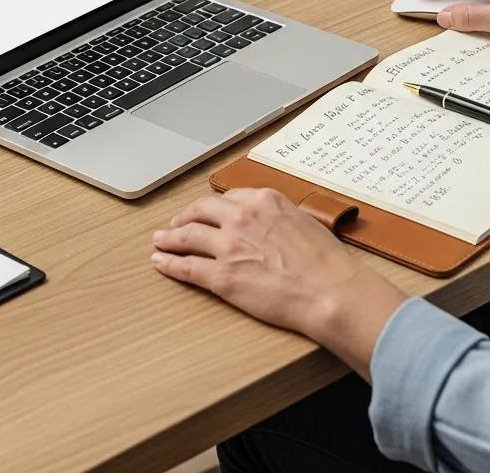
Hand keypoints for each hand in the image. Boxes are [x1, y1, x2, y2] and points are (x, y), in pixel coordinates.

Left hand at [152, 188, 407, 378]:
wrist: (330, 290)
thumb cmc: (326, 262)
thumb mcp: (304, 222)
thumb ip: (279, 217)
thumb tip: (271, 224)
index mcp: (264, 200)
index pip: (227, 198)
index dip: (211, 206)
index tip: (205, 212)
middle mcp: (242, 217)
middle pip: (201, 210)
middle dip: (184, 216)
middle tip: (175, 224)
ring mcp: (229, 245)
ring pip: (187, 236)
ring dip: (169, 237)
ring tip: (159, 241)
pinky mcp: (221, 276)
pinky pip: (187, 267)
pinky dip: (169, 264)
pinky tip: (161, 263)